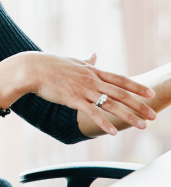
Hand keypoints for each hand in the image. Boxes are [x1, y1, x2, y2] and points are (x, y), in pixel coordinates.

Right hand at [22, 51, 154, 135]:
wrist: (31, 69)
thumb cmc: (49, 64)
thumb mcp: (72, 61)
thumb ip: (87, 61)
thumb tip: (95, 55)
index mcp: (92, 71)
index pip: (119, 79)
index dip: (136, 87)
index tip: (150, 94)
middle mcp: (91, 80)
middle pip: (120, 93)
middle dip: (139, 105)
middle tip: (154, 116)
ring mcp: (83, 89)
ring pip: (111, 105)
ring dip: (128, 116)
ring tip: (142, 126)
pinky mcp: (73, 99)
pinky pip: (92, 112)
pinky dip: (104, 123)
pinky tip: (113, 132)